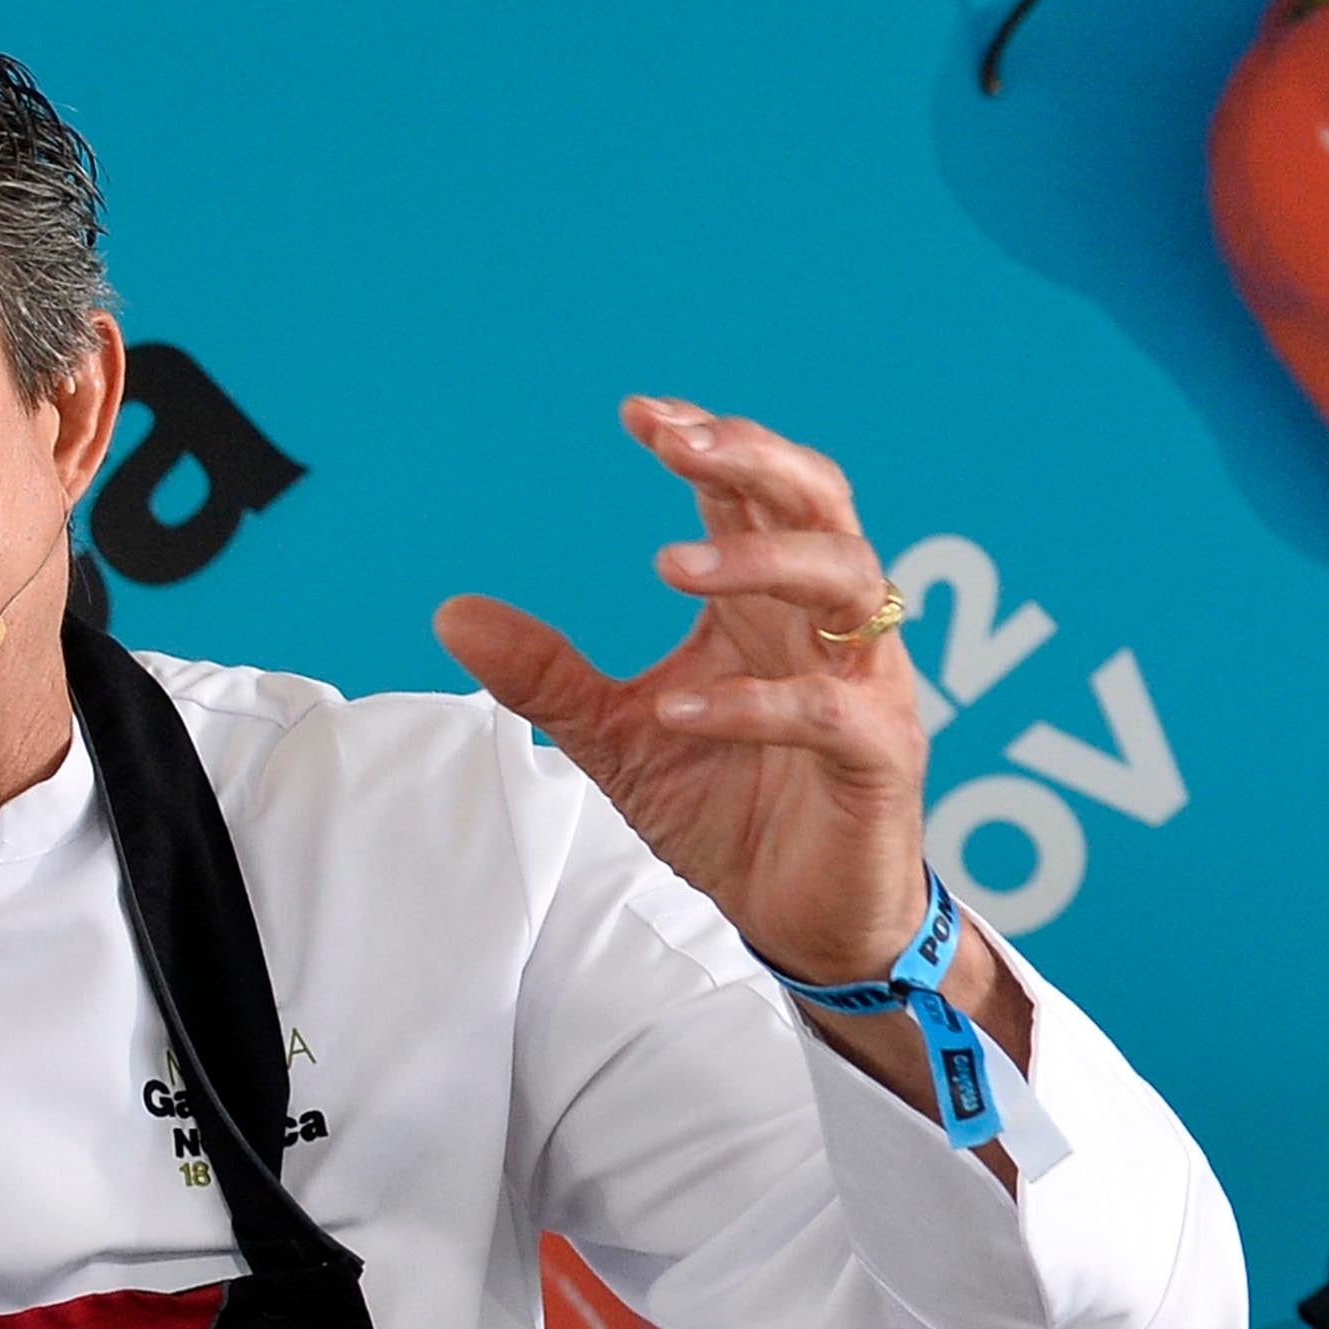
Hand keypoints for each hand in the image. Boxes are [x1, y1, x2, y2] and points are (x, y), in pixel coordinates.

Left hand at [434, 402, 1029, 1145]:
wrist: (802, 916)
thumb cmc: (730, 809)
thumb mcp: (617, 735)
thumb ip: (547, 673)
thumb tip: (451, 612)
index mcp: (767, 605)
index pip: (751, 494)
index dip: (708, 443)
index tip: (638, 412)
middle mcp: (825, 626)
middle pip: (820, 504)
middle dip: (755, 459)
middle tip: (676, 440)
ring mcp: (863, 684)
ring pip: (848, 583)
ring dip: (759, 563)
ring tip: (667, 564)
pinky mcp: (877, 756)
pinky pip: (828, 710)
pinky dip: (754, 702)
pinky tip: (679, 709)